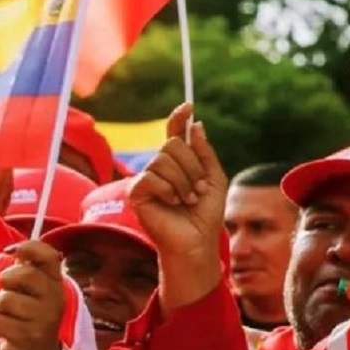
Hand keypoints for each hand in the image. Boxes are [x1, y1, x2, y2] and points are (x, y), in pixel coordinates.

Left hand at [0, 241, 66, 349]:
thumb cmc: (31, 315)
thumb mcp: (35, 290)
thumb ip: (27, 268)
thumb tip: (14, 250)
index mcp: (55, 283)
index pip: (49, 255)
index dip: (28, 247)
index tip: (11, 251)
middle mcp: (54, 300)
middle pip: (24, 275)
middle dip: (6, 281)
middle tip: (8, 291)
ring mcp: (42, 320)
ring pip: (4, 300)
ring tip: (9, 315)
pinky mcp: (26, 338)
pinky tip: (6, 330)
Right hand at [128, 103, 226, 257]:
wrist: (196, 243)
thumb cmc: (204, 216)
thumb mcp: (214, 180)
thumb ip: (205, 153)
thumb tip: (196, 125)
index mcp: (177, 164)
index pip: (174, 134)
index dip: (178, 118)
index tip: (189, 105)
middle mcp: (159, 168)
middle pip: (172, 144)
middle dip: (192, 166)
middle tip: (198, 189)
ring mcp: (145, 179)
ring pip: (163, 159)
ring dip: (183, 181)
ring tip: (188, 200)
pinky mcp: (135, 193)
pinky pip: (150, 177)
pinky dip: (168, 190)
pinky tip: (173, 203)